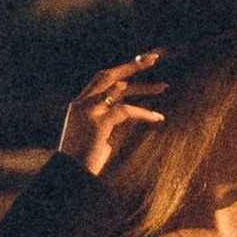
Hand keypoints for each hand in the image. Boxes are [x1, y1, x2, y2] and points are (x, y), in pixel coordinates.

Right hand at [61, 52, 163, 175]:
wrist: (71, 177)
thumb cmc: (88, 160)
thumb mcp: (108, 137)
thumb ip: (124, 121)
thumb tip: (145, 104)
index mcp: (80, 105)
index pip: (102, 79)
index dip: (122, 70)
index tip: (141, 64)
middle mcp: (81, 103)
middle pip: (108, 75)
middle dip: (131, 65)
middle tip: (154, 59)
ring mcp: (88, 111)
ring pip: (119, 88)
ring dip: (144, 87)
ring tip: (164, 87)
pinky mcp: (97, 123)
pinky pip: (126, 110)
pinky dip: (143, 112)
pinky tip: (157, 117)